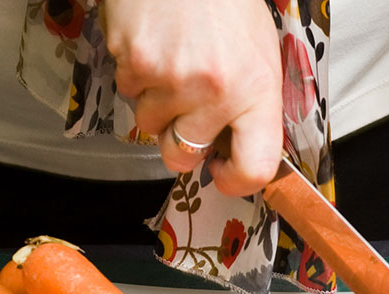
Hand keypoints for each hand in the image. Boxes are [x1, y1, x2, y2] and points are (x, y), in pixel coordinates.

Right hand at [104, 0, 282, 194]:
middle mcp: (215, 91)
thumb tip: (236, 151)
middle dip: (182, 144)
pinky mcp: (133, 62)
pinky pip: (129, 92)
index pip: (255, 167)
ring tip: (174, 65)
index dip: (237, 181)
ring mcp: (170, 79)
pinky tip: (155, 47)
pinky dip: (138, 77)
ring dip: (157, 106)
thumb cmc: (226, 3)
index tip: (225, 172)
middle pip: (184, 157)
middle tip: (189, 113)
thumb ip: (252, 106)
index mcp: (257, 90)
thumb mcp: (260, 54)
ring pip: (149, 126)